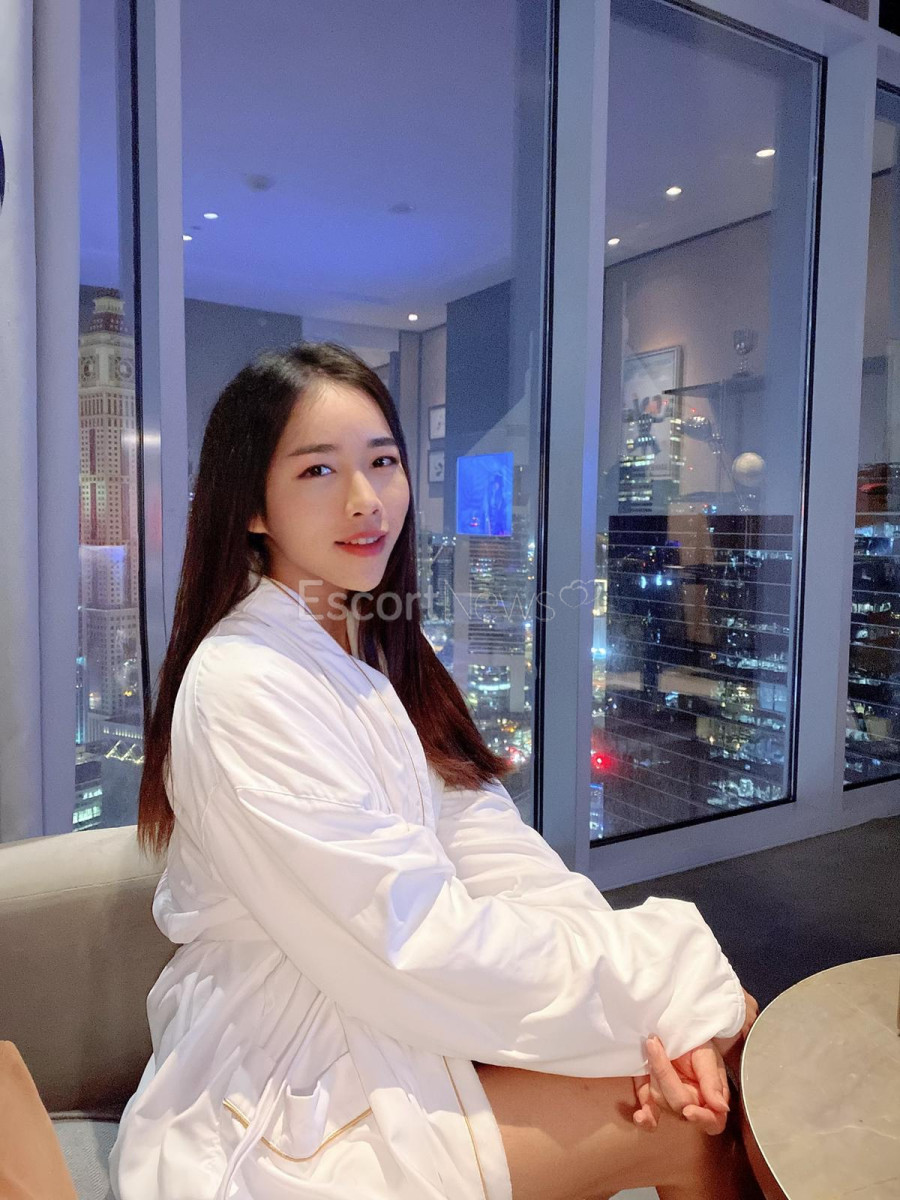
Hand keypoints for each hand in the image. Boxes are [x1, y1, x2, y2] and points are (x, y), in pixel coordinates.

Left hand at [631, 987, 759, 1133]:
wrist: (673, 1030)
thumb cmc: (695, 1042)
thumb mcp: (707, 1055)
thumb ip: (712, 1080)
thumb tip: (721, 1108)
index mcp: (711, 1098)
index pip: (712, 1120)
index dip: (701, 1118)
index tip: (689, 1110)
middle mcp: (692, 1105)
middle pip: (679, 1104)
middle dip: (665, 1075)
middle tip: (656, 1046)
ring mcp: (670, 1102)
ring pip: (660, 1101)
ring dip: (654, 1075)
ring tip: (653, 1047)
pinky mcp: (651, 1098)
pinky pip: (649, 1114)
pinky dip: (645, 1118)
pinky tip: (640, 1116)